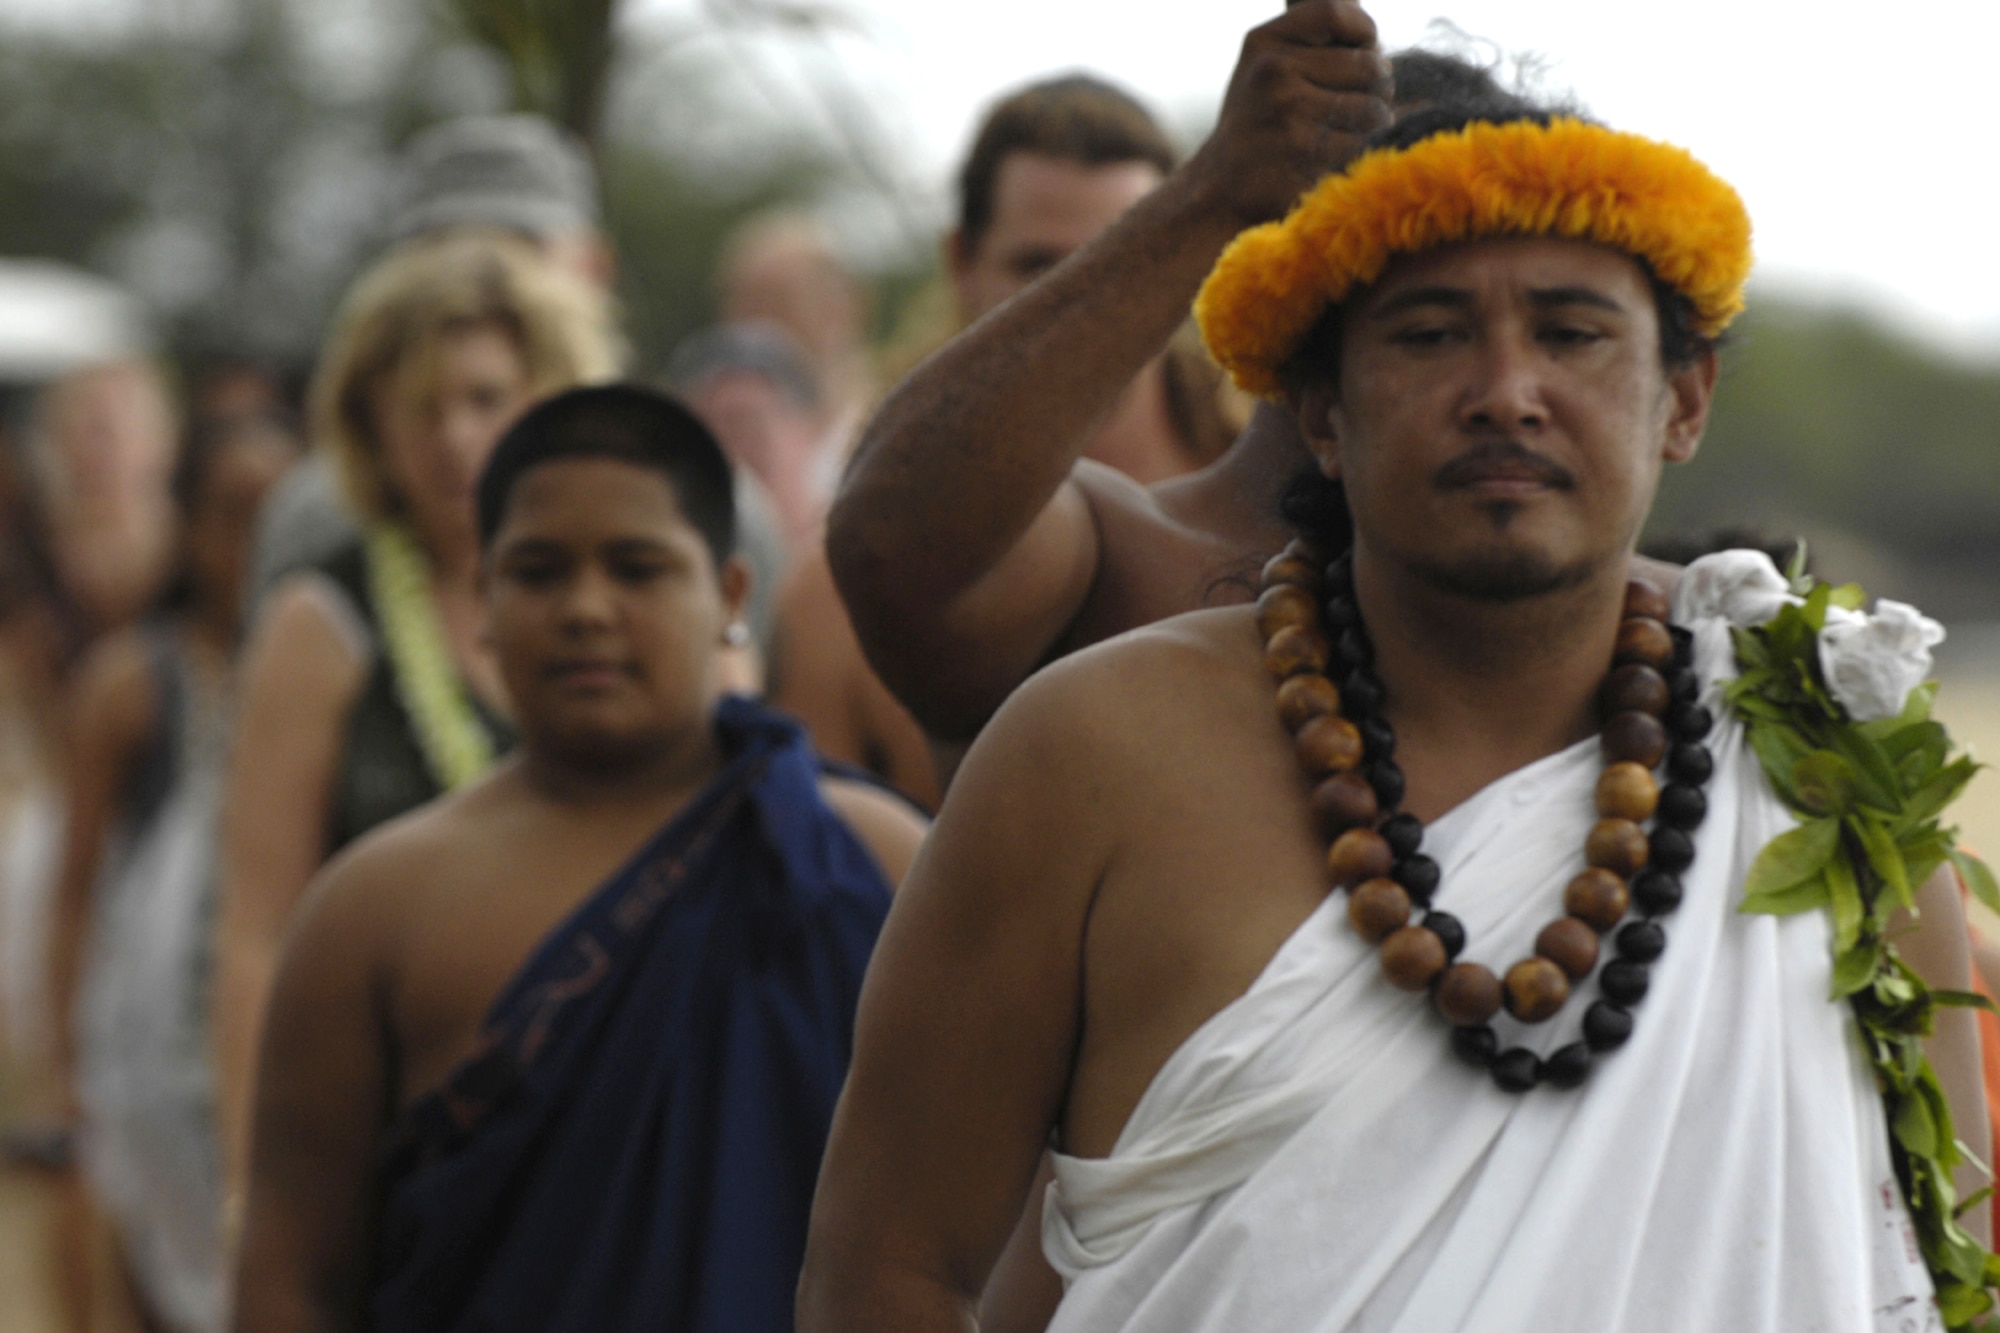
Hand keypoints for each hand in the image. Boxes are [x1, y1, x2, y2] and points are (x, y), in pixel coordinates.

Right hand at [1183, 1, 1391, 229]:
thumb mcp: (1266, 66)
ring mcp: (1288, 112)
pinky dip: (1359, 154)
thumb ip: (1310, 38)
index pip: (1335, 12)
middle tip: (1358, 103)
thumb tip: (1364, 22)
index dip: (1364, 31)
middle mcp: (1273, 71)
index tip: (1364, 51)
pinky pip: (1362, 144)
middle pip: (1369, 64)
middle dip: (1377, 87)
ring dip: (1374, 124)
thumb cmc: (1257, 123)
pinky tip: (1335, 157)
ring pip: (1373, 108)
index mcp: (1264, 42)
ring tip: (1348, 131)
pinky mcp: (1304, 152)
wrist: (1219, 189)